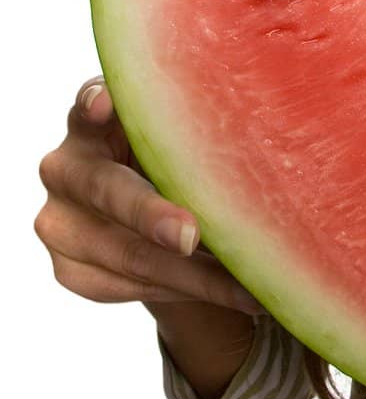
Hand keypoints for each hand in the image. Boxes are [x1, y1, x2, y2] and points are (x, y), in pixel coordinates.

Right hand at [35, 76, 264, 316]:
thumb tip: (274, 134)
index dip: (96, 102)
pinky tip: (232, 295)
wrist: (154, 216)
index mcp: (93, 119)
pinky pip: (129, 287)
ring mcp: (59, 220)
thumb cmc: (177, 162)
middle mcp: (66, 166)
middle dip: (152, 215)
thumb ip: (198, 132)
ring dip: (194, 275)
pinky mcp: (69, 268)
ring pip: (127, 254)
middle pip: (108, 190)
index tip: (107, 105)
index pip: (87, 102)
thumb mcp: (184, 140)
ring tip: (251, 288)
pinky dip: (185, 293)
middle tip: (191, 234)